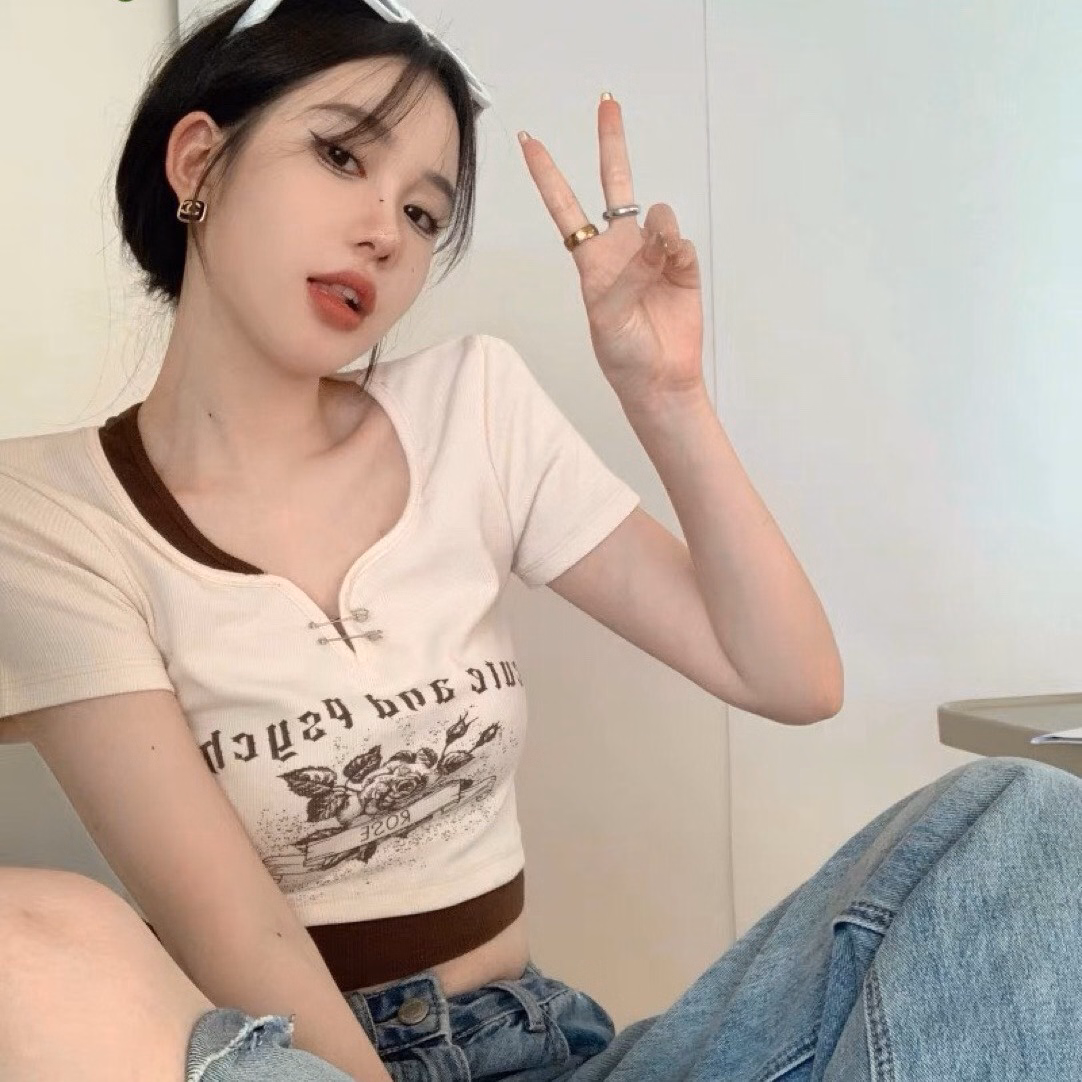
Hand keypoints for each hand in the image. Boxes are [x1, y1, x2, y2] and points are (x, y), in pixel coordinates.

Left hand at [519, 93, 704, 406]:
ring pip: (659, 215)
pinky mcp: (682, 266)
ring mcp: (654, 255)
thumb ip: (628, 274)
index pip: (566, 208)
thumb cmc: (623, 354)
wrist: (660, 380)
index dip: (547, 175)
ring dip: (660, 231)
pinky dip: (678, 250)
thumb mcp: (608, 319)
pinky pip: (682, 242)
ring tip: (661, 260)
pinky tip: (675, 266)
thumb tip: (655, 236)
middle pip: (616, 185)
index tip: (528, 141)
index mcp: (592, 261)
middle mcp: (622, 249)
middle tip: (608, 103)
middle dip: (612, 144)